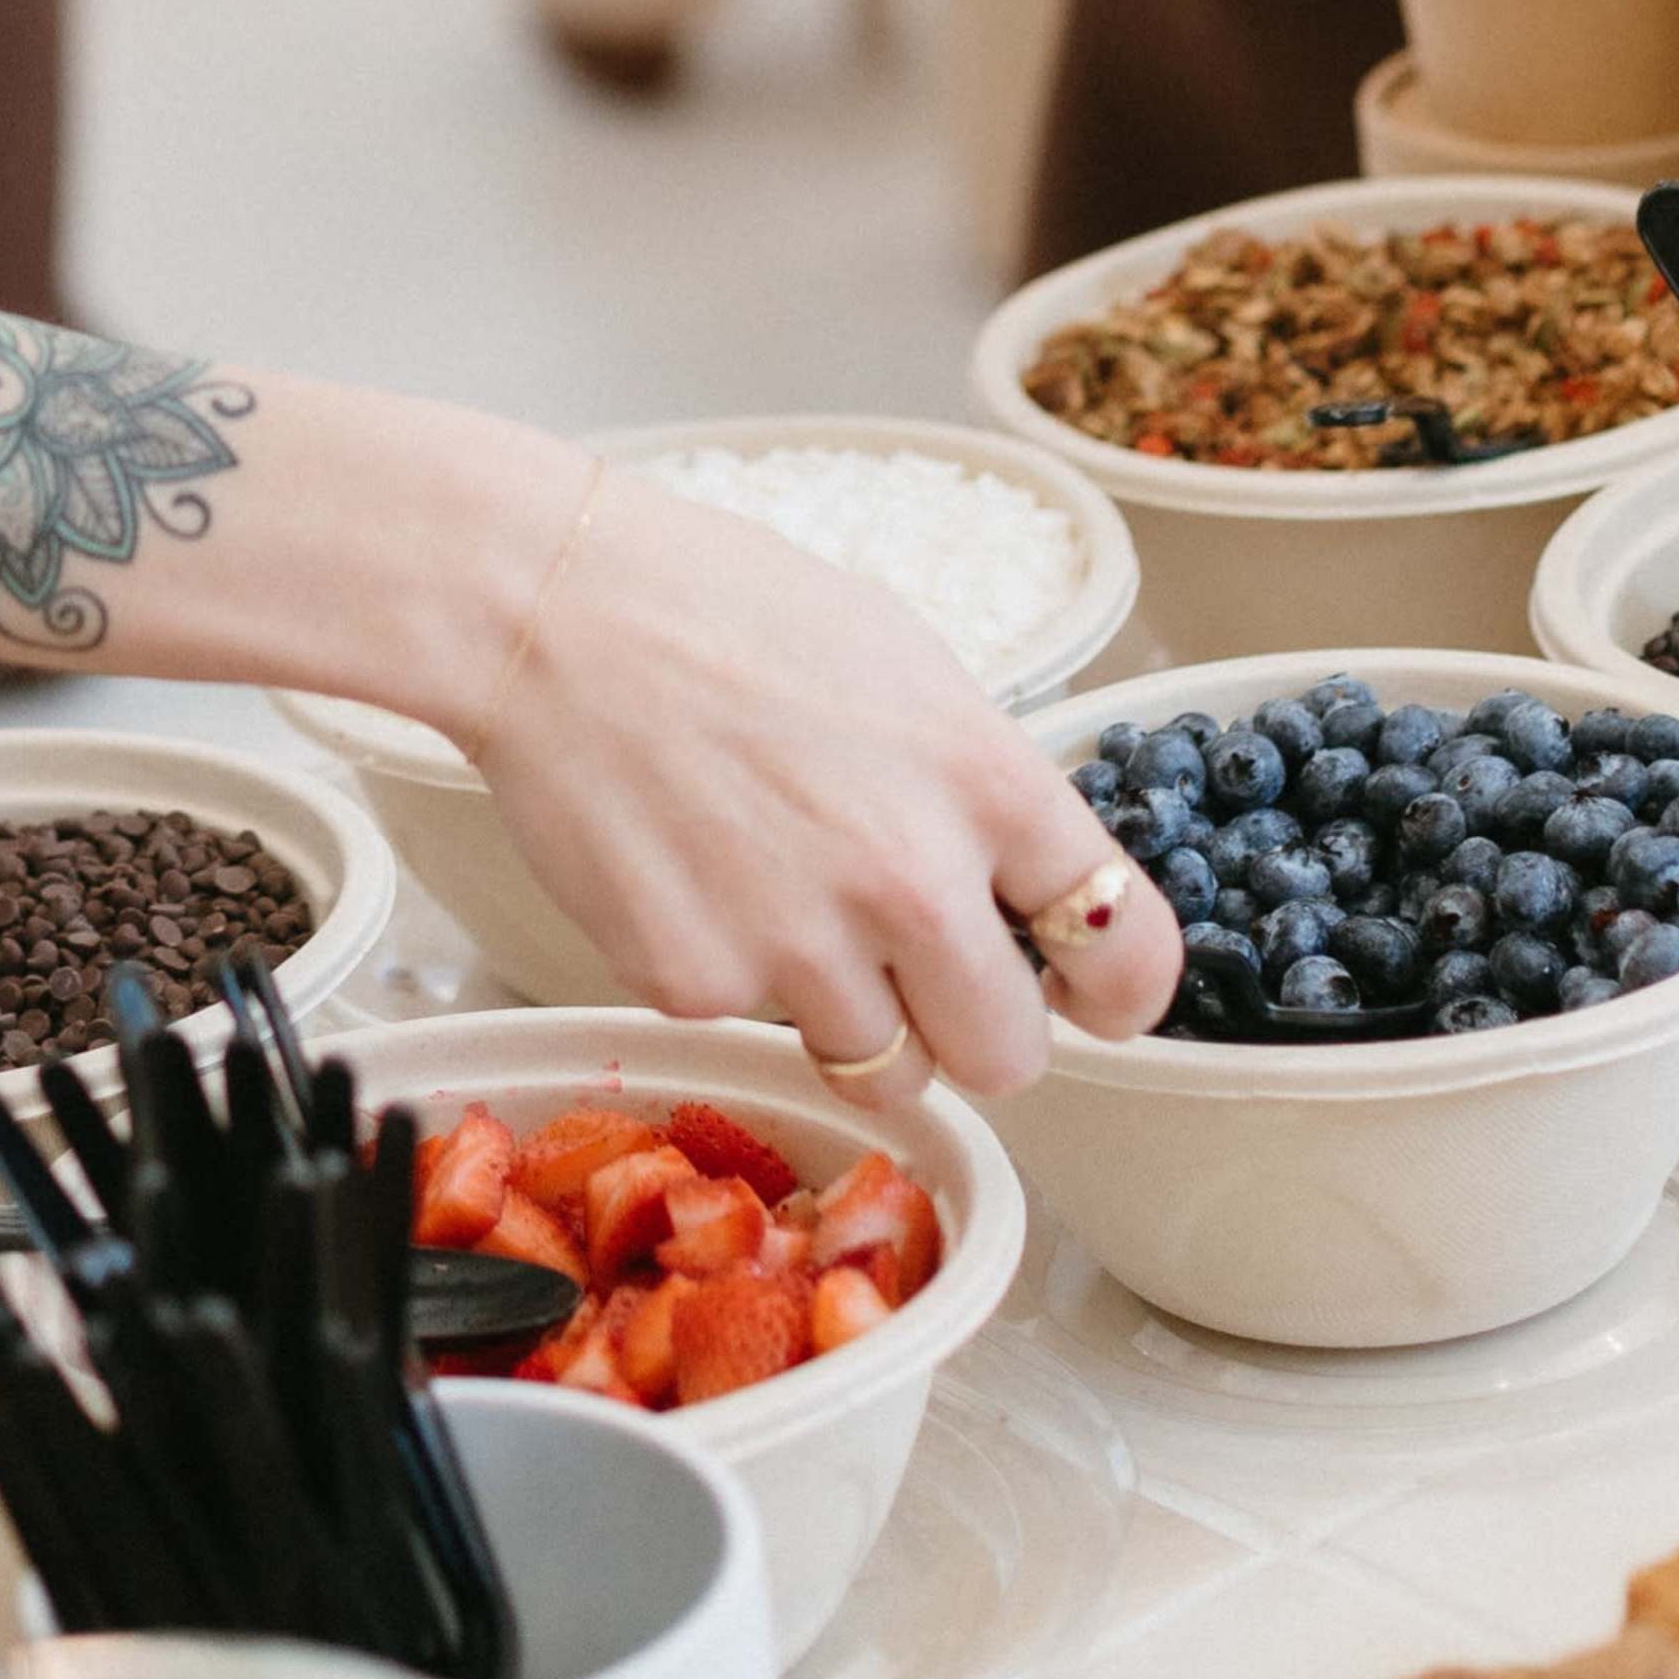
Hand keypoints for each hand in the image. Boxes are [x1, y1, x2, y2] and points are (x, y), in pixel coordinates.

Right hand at [471, 483, 1180, 1098]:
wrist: (552, 608)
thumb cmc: (724, 609)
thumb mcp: (904, 666)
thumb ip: (977, 789)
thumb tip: (1020, 888)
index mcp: (983, 783)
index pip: (1126, 955)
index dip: (1116, 990)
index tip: (1089, 995)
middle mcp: (911, 883)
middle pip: (1010, 1059)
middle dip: (975, 1027)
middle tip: (921, 972)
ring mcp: (799, 948)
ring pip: (885, 1070)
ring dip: (856, 1017)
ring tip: (785, 903)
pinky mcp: (693, 984)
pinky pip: (750, 1023)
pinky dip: (729, 972)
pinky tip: (691, 872)